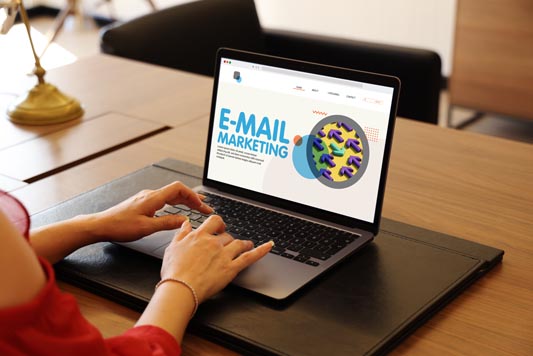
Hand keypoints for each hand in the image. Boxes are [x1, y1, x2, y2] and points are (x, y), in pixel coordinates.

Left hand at [90, 181, 212, 242]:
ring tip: (197, 207)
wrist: (101, 225)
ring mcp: (147, 198)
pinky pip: (164, 199)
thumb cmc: (119, 226)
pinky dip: (175, 203)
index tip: (201, 204)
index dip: (192, 195)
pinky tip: (179, 209)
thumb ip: (167, 223)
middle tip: (205, 208)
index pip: (178, 189)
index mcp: (153, 198)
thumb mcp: (146, 228)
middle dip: (193, 199)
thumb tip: (184, 220)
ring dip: (185, 201)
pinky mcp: (143, 203)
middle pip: (177, 191)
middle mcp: (151, 195)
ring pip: (171, 195)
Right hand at [161, 215, 272, 302]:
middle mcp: (214, 243)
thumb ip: (181, 233)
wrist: (180, 288)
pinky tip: (269, 245)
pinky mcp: (231, 268)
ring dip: (244, 243)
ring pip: (239, 243)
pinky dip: (261, 250)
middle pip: (227, 235)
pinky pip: (250, 257)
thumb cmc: (174, 271)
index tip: (220, 226)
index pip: (214, 221)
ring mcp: (224, 255)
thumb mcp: (173, 247)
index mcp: (200, 236)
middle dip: (228, 239)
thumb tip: (186, 223)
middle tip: (228, 244)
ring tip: (246, 245)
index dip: (219, 223)